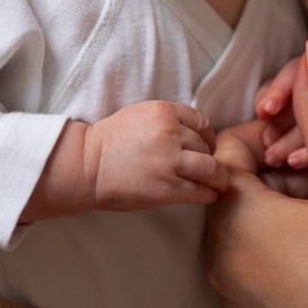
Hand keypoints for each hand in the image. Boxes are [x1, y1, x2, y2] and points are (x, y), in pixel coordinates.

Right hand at [22, 101, 229, 221]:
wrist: (88, 165)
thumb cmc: (111, 140)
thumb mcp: (142, 114)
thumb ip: (168, 120)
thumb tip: (194, 134)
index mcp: (164, 111)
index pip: (202, 122)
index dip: (209, 137)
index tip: (208, 147)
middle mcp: (170, 133)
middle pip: (206, 146)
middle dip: (211, 159)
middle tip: (211, 170)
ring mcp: (170, 161)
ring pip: (210, 168)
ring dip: (218, 178)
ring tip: (219, 185)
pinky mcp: (167, 188)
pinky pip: (200, 190)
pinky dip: (209, 194)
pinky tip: (209, 196)